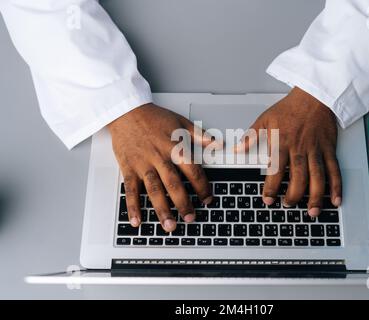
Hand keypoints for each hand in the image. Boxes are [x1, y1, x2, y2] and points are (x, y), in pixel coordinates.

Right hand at [108, 103, 213, 230]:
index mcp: (174, 148)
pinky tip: (137, 221)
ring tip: (169, 226)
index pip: (192, 171)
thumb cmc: (153, 117)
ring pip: (154, 190)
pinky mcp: (128, 169)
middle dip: (183, 204)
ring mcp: (143, 165)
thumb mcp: (180, 122)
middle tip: (190, 219)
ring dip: (161, 209)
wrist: (126, 111)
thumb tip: (217, 143)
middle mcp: (159, 158)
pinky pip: (130, 190)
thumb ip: (199, 135)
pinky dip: (133, 207)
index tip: (208, 199)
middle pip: (174, 184)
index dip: (202, 187)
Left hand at [238, 87, 341, 216]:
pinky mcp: (329, 150)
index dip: (271, 187)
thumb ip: (251, 136)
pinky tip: (335, 199)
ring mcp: (316, 151)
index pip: (276, 170)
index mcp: (283, 143)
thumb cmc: (290, 107)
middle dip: (293, 196)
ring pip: (318, 178)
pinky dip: (336, 186)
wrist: (315, 95)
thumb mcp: (265, 119)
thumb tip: (238, 148)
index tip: (268, 199)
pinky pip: (334, 170)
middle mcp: (300, 149)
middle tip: (288, 205)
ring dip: (315, 197)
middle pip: (298, 178)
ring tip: (312, 211)